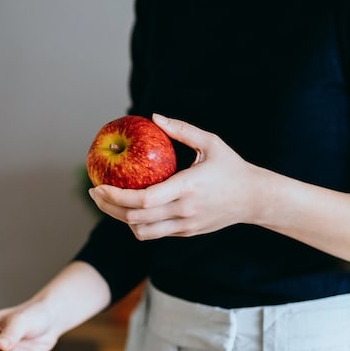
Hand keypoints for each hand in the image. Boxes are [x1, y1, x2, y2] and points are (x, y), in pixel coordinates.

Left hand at [88, 113, 268, 239]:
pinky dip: (137, 223)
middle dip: (108, 207)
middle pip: (135, 218)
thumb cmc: (231, 167)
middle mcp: (184, 210)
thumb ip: (181, 130)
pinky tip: (129, 209)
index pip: (144, 199)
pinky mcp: (186, 233)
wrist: (254, 199)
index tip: (99, 185)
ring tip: (109, 202)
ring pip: (141, 231)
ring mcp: (184, 225)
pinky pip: (154, 233)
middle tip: (95, 193)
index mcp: (188, 187)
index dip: (116, 196)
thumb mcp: (211, 142)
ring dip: (120, 219)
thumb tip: (153, 117)